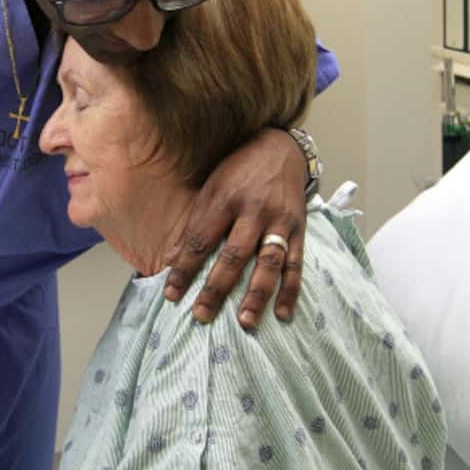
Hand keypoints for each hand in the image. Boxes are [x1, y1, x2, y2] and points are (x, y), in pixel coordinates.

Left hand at [163, 128, 305, 328]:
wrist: (280, 148)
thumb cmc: (237, 170)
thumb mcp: (210, 188)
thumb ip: (195, 223)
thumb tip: (172, 258)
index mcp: (224, 198)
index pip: (200, 240)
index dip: (184, 269)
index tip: (171, 294)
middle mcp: (253, 211)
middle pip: (233, 255)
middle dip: (216, 287)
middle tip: (202, 315)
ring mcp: (278, 221)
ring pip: (267, 262)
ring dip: (256, 294)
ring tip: (246, 321)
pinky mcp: (298, 229)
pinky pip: (296, 264)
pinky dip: (290, 290)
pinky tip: (283, 313)